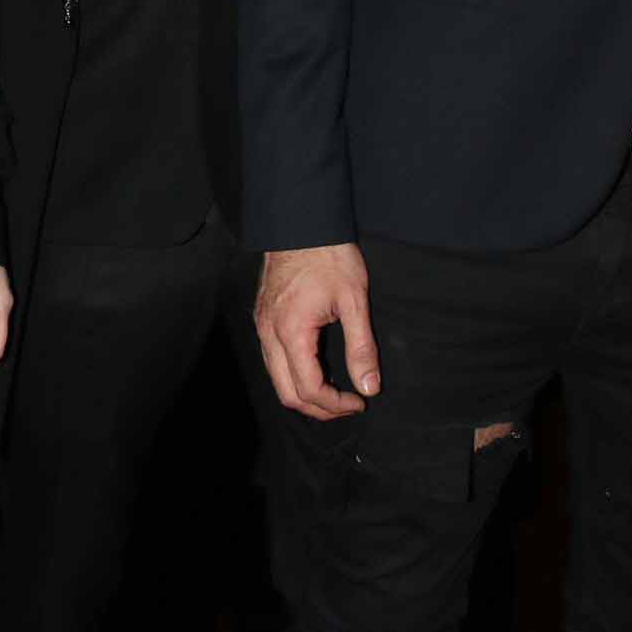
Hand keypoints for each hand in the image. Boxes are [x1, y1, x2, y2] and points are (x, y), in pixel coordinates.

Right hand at [255, 243, 377, 418]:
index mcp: (291, 332)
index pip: (308, 389)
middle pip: (286, 393)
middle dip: (318, 408)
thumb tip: (369, 386)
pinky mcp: (263, 319)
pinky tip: (318, 370)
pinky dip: (294, 376)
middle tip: (348, 405)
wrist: (302, 223)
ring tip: (336, 393)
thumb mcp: (354, 301)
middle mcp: (269, 333)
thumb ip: (361, 347)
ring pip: (277, 379)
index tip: (360, 401)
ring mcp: (262, 326)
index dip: (335, 404)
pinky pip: (273, 361)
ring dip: (305, 394)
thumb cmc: (329, 256)